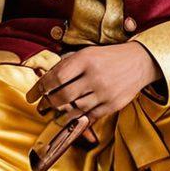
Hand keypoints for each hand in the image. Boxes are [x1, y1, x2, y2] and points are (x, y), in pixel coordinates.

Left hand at [26, 42, 161, 125]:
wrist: (139, 62)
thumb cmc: (108, 56)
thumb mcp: (87, 52)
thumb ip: (67, 64)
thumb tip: (45, 79)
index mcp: (86, 59)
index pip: (56, 77)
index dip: (40, 88)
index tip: (31, 96)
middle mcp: (95, 76)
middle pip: (63, 96)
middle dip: (48, 103)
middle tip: (41, 106)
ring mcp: (104, 92)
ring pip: (75, 109)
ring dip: (61, 112)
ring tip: (54, 112)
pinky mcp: (113, 105)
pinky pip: (89, 116)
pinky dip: (77, 118)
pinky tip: (70, 117)